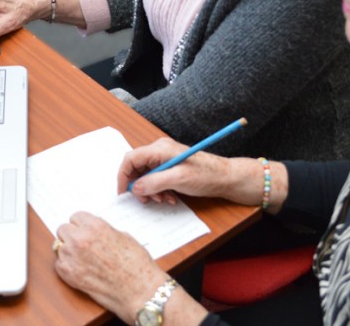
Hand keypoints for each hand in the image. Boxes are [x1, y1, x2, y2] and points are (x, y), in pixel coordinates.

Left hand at [53, 212, 168, 322]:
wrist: (138, 290)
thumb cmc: (136, 265)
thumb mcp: (122, 237)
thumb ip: (103, 231)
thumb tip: (95, 231)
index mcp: (94, 226)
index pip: (75, 217)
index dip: (81, 225)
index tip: (83, 230)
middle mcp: (80, 239)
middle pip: (63, 229)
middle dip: (71, 236)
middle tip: (81, 244)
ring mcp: (72, 257)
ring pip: (59, 246)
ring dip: (68, 250)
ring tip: (82, 258)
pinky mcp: (68, 274)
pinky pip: (59, 264)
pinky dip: (67, 266)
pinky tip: (81, 269)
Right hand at [120, 138, 262, 207]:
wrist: (225, 177)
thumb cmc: (206, 175)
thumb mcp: (178, 180)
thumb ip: (154, 183)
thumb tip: (135, 188)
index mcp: (160, 148)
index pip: (131, 158)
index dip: (123, 176)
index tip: (123, 192)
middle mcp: (160, 150)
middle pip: (137, 167)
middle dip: (140, 186)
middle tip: (147, 200)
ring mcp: (165, 158)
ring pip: (146, 175)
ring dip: (151, 190)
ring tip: (164, 199)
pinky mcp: (170, 166)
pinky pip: (156, 178)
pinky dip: (159, 189)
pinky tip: (170, 196)